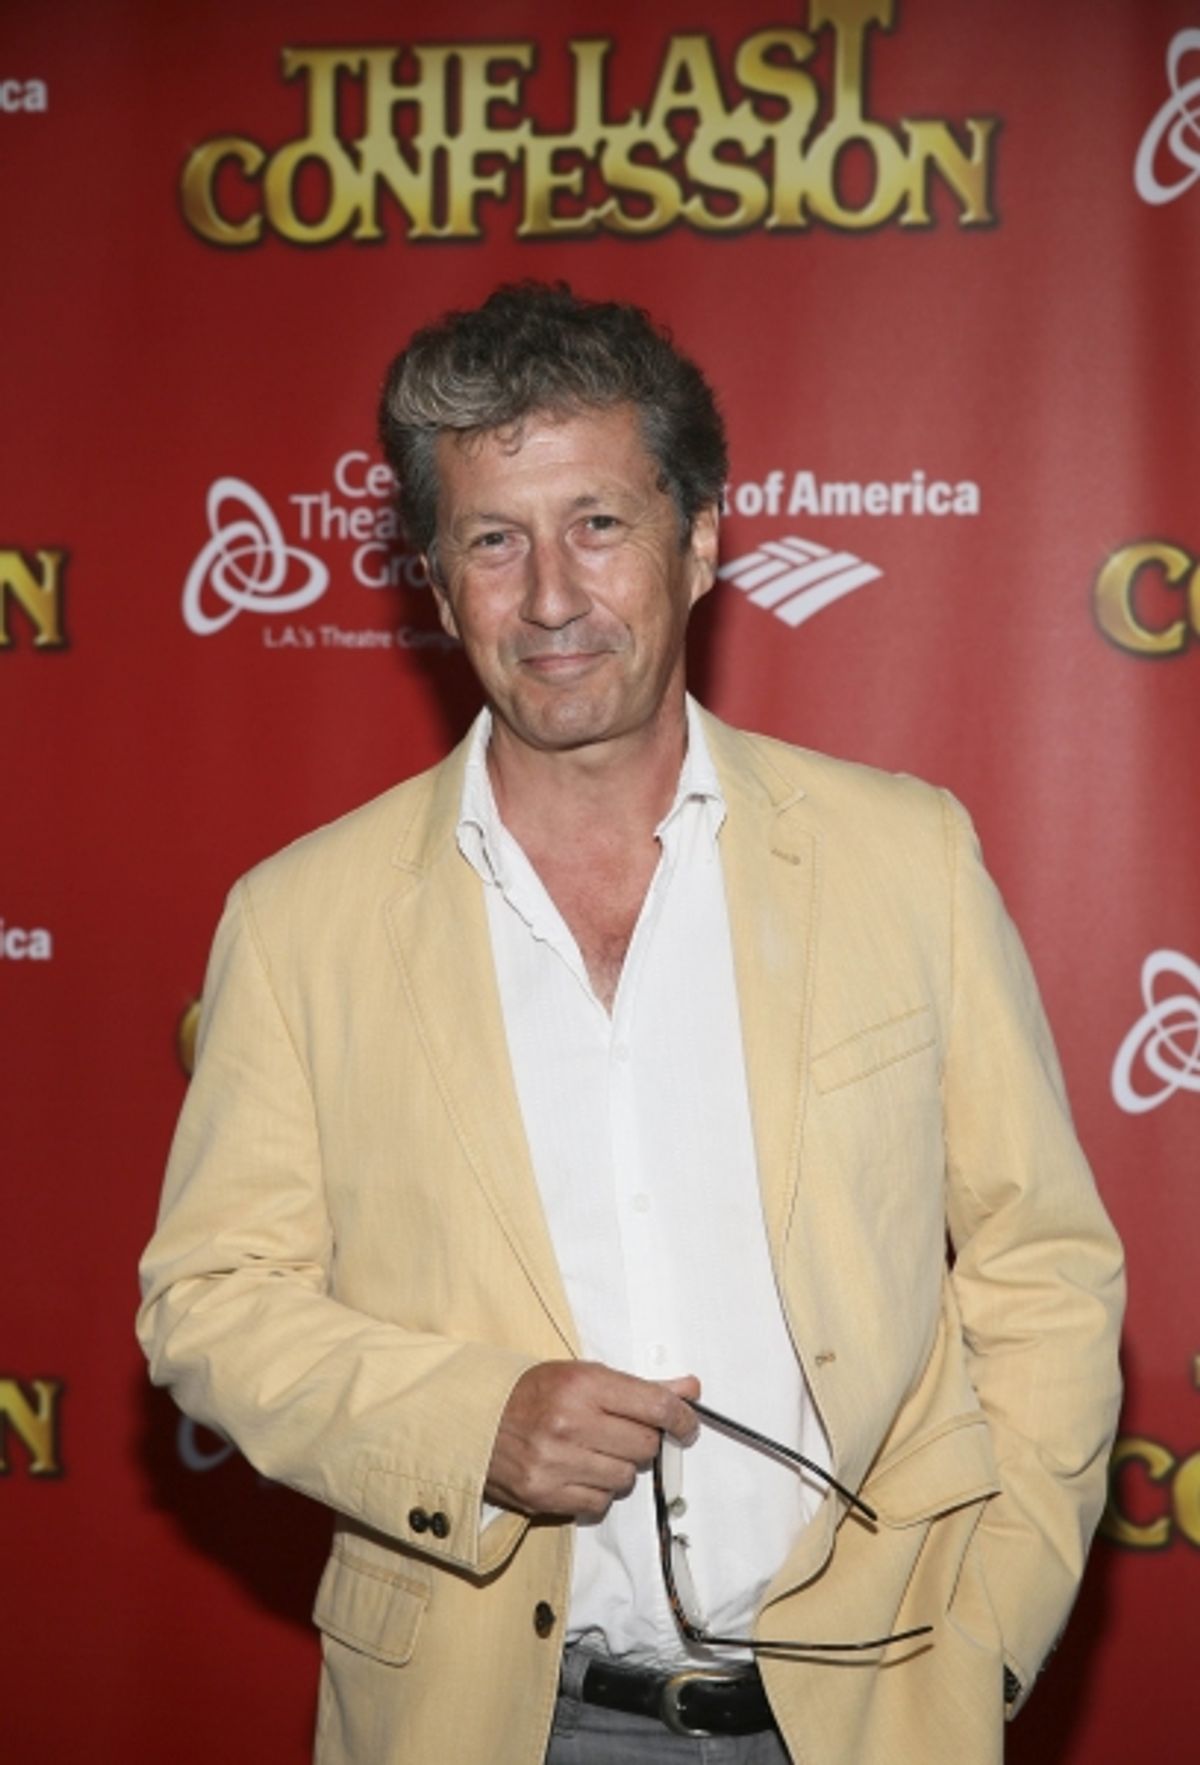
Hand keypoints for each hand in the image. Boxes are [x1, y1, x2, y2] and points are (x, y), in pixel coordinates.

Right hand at [485, 1361, 699, 1518]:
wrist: (473, 1421)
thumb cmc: (532, 1395)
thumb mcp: (583, 1375)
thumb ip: (639, 1387)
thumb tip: (689, 1389)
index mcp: (582, 1385)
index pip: (655, 1406)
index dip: (682, 1418)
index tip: (687, 1425)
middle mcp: (570, 1423)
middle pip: (645, 1445)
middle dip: (641, 1440)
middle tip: (621, 1432)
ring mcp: (557, 1463)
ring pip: (626, 1478)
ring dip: (620, 1468)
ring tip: (595, 1451)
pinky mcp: (545, 1495)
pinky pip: (600, 1503)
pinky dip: (598, 1491)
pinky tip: (579, 1472)